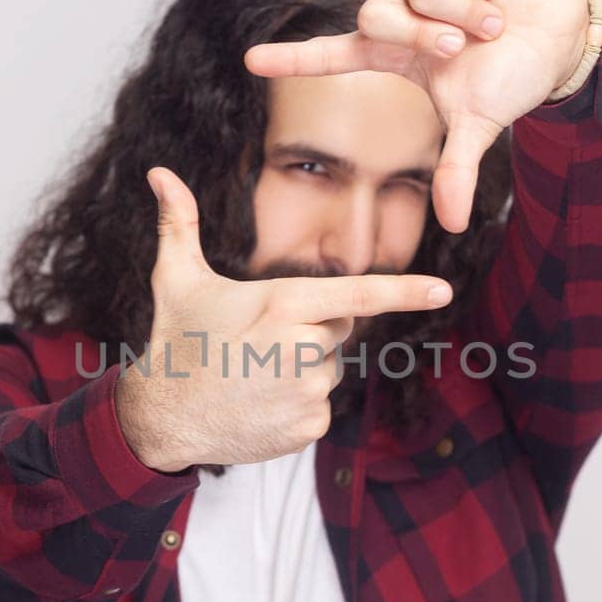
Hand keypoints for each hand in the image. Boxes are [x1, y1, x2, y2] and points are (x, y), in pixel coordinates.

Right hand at [115, 166, 454, 470]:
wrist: (163, 419)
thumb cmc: (175, 342)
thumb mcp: (175, 279)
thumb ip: (178, 223)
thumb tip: (158, 173)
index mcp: (283, 305)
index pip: (359, 294)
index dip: (405, 291)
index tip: (444, 290)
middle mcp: (302, 348)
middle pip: (338, 328)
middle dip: (309, 329)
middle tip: (257, 341)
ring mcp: (308, 393)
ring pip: (328, 369)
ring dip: (300, 369)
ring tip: (253, 375)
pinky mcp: (308, 428)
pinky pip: (319, 406)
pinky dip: (296, 405)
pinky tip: (259, 404)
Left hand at [243, 0, 590, 233]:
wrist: (562, 37)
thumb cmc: (511, 76)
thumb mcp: (479, 125)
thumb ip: (456, 169)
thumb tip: (455, 225)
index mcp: (394, 48)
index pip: (331, 54)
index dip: (292, 59)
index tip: (250, 61)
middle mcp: (401, 5)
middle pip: (374, 15)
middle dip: (418, 34)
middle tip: (457, 47)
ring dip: (461, 9)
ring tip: (494, 23)